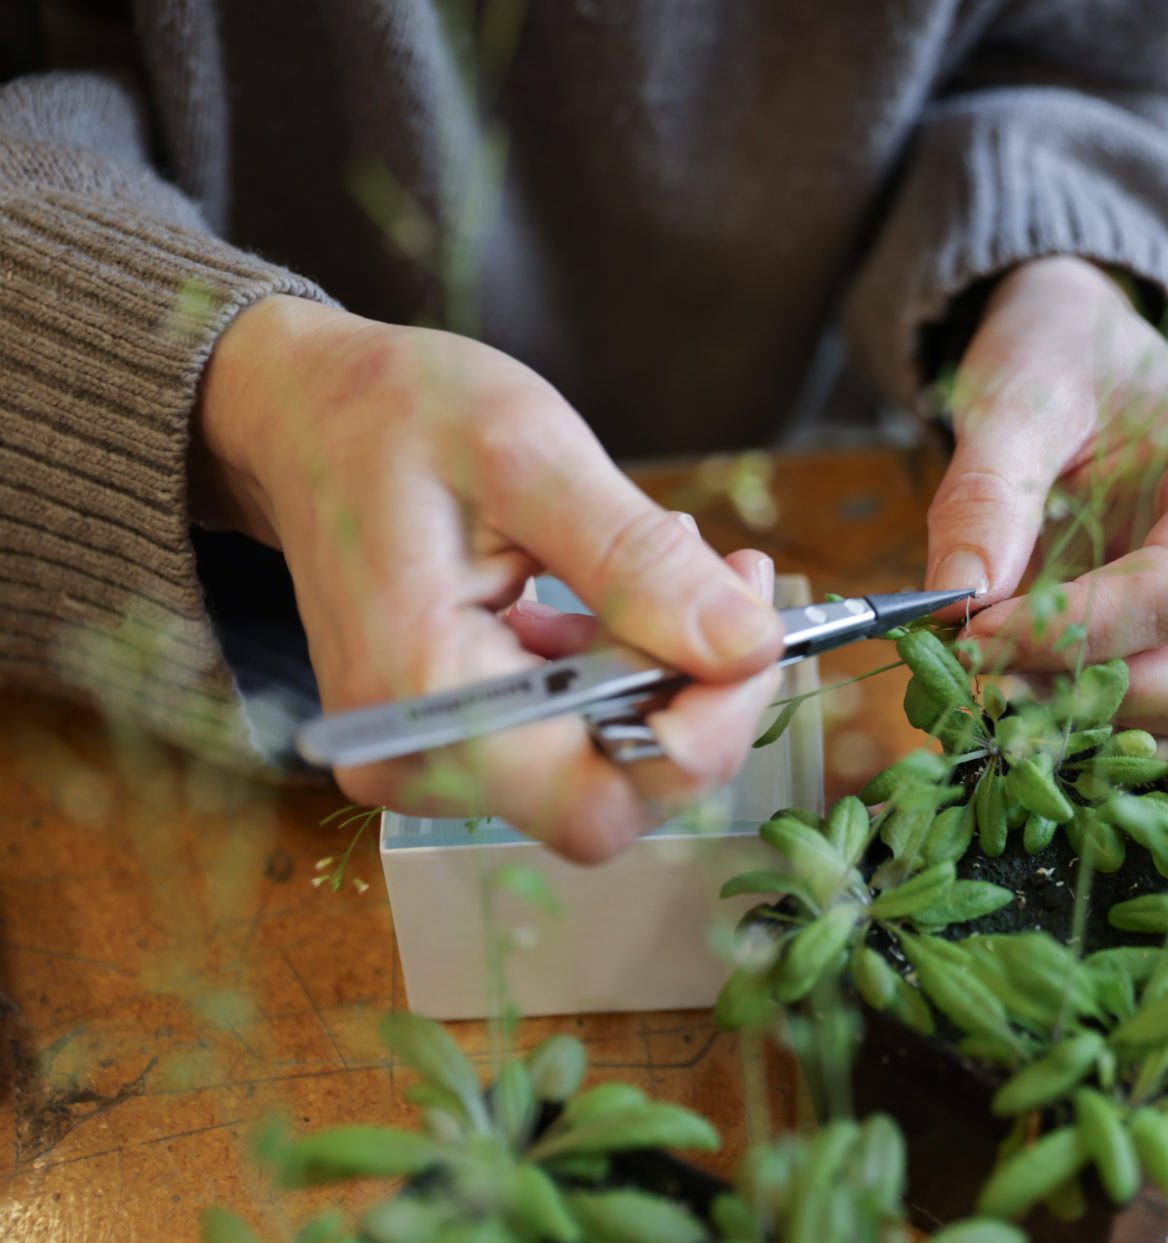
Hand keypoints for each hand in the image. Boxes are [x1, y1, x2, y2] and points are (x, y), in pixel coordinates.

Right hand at [191, 296, 785, 860]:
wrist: (302, 413)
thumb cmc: (395, 415)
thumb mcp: (531, 456)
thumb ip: (640, 561)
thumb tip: (748, 645)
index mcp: (423, 697)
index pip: (604, 797)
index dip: (707, 731)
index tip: (758, 626)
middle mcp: (418, 761)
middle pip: (615, 792)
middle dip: (697, 696)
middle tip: (732, 578)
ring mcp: (431, 759)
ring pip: (605, 766)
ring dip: (664, 673)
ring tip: (669, 554)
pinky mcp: (452, 740)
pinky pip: (572, 737)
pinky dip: (622, 671)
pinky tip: (618, 588)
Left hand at [924, 257, 1167, 740]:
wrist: (1082, 364)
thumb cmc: (1064, 364)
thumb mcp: (1015, 398)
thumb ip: (987, 494)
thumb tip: (958, 600)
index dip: (1078, 633)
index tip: (975, 636)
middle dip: (1113, 701)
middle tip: (999, 680)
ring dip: (1110, 735)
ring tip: (1007, 694)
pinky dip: (1107, 742)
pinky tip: (1032, 707)